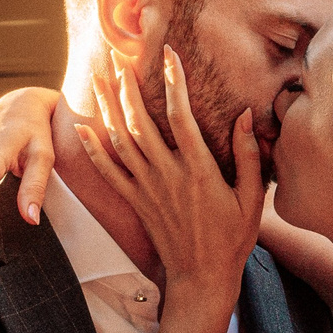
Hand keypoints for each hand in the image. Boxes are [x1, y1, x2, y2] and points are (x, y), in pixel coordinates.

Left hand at [76, 47, 261, 303]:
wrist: (201, 277)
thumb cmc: (232, 238)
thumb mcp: (251, 198)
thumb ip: (248, 155)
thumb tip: (246, 115)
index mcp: (199, 170)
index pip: (182, 117)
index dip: (174, 83)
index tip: (169, 55)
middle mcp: (168, 175)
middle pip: (140, 122)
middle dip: (126, 86)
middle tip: (116, 57)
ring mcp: (148, 189)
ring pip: (121, 140)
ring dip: (107, 107)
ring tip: (97, 78)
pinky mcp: (135, 202)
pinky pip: (108, 171)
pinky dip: (93, 148)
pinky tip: (81, 127)